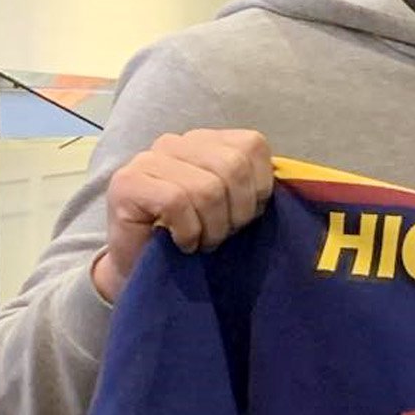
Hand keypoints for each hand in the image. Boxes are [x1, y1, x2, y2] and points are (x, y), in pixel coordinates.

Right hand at [92, 129, 274, 303]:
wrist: (142, 272)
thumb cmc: (193, 240)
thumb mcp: (234, 210)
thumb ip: (254, 189)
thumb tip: (288, 188)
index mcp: (207, 142)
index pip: (252, 146)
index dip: (259, 189)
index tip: (245, 218)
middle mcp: (176, 142)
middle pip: (233, 167)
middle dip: (237, 212)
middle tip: (222, 236)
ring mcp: (148, 159)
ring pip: (206, 188)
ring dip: (211, 228)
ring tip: (201, 241)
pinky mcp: (127, 182)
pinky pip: (177, 201)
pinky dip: (188, 232)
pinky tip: (181, 243)